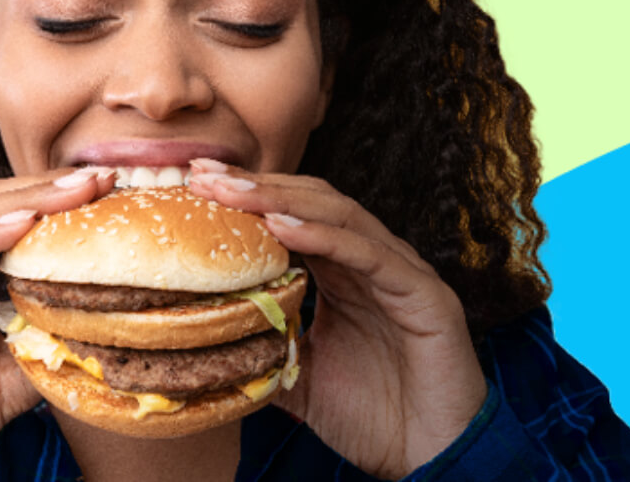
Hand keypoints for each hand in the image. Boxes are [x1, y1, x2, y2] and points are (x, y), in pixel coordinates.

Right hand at [0, 167, 114, 481]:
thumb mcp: (11, 377)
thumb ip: (45, 343)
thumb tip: (105, 326)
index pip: (5, 220)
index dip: (54, 202)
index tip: (110, 192)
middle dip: (46, 190)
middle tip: (102, 178)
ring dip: (24, 203)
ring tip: (75, 191)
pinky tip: (21, 224)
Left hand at [188, 161, 485, 478]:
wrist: (432, 458)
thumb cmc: (374, 417)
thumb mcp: (298, 379)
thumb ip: (264, 351)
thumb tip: (206, 345)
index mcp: (344, 274)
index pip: (293, 216)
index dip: (248, 197)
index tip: (197, 184)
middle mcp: (373, 262)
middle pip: (312, 203)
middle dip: (257, 186)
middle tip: (204, 175)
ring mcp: (402, 273)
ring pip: (341, 216)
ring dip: (283, 200)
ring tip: (233, 192)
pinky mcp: (425, 295)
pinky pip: (371, 255)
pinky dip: (326, 236)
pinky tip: (282, 227)